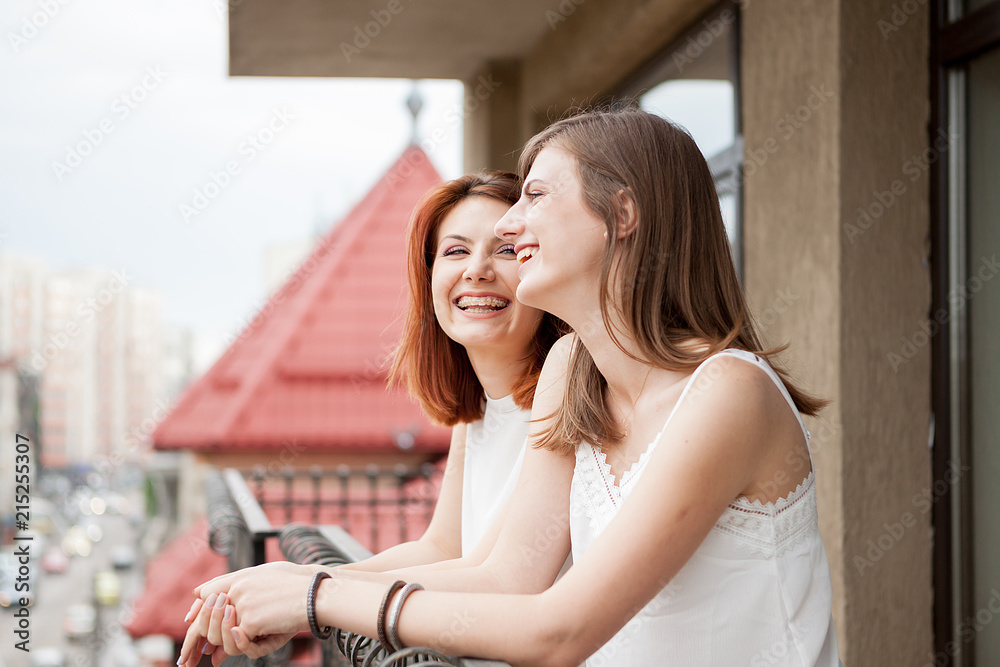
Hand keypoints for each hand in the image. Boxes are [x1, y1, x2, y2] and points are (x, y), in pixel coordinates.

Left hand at [178, 562, 324, 665]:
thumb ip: (245, 592)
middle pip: (206, 616)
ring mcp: (242, 604)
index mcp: (242, 576)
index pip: (206, 593)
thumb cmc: (300, 587)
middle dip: (196, 639)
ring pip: (221, 633)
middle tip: (188, 659)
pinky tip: (258, 642)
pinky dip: (249, 646)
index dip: (198, 611)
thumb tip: (224, 607)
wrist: (317, 594)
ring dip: (228, 643)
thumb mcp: (271, 581)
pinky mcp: (250, 620)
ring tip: (223, 652)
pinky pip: (240, 641)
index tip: (191, 623)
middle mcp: (237, 588)